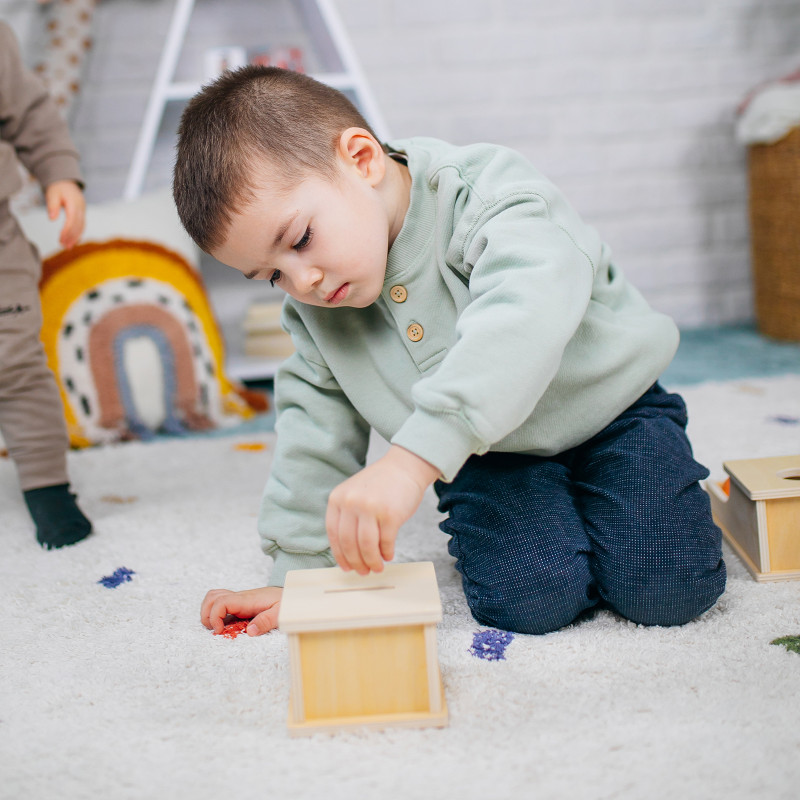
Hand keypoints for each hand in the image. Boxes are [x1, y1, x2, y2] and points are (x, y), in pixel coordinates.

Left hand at [45, 179, 85, 248]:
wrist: (66, 182)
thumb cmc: (58, 188)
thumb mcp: (52, 193)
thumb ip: (52, 206)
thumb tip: (52, 219)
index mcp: (74, 203)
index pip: (72, 220)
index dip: (67, 230)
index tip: (61, 238)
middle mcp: (81, 208)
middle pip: (78, 225)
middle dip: (71, 237)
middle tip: (64, 246)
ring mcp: (83, 211)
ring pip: (82, 227)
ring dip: (75, 238)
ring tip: (68, 247)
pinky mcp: (82, 214)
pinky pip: (82, 225)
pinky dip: (78, 234)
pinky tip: (73, 241)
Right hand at [201, 586, 282, 635]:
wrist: (292, 595)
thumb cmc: (287, 603)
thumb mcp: (281, 613)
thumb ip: (266, 621)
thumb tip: (250, 631)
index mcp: (248, 600)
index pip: (222, 601)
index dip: (214, 617)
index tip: (220, 631)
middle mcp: (241, 597)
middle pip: (212, 597)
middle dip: (206, 614)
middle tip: (215, 630)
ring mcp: (239, 599)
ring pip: (214, 598)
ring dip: (209, 612)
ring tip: (217, 628)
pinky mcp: (240, 604)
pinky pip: (221, 603)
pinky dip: (216, 613)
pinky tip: (225, 625)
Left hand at [326, 445, 439, 574]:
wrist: (404, 467)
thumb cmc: (380, 484)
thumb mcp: (354, 493)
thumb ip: (347, 516)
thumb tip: (347, 553)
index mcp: (337, 498)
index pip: (333, 534)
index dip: (340, 555)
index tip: (346, 567)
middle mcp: (351, 502)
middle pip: (348, 543)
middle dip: (356, 562)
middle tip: (363, 572)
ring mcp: (370, 508)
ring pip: (366, 546)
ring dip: (371, 562)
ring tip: (377, 567)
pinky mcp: (390, 514)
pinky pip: (385, 542)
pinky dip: (386, 553)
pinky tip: (388, 555)